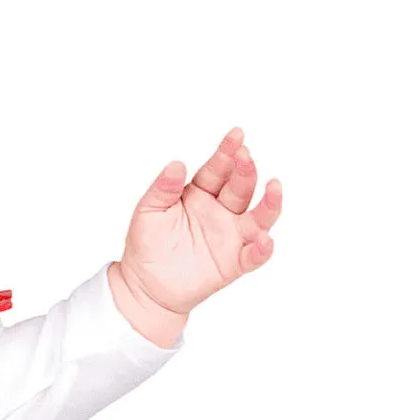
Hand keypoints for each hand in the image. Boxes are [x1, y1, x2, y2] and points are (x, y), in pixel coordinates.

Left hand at [115, 126, 282, 331]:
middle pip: (239, 188)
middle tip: (245, 157)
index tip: (236, 135)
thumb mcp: (148, 212)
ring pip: (258, 217)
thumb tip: (176, 163)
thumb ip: (162, 189)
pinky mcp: (234, 262)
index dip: (227, 152)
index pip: (217, 169)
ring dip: (269, 203)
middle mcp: (220, 211)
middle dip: (245, 171)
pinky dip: (262, 248)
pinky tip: (264, 239)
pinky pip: (254, 255)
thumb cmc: (146, 244)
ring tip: (274, 187)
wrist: (145, 284)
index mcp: (199, 194)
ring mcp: (230, 236)